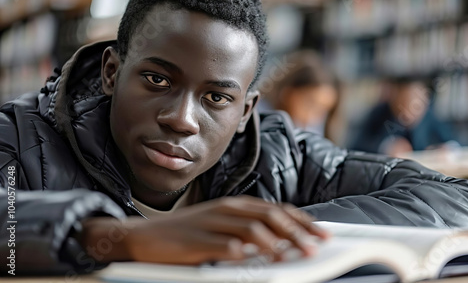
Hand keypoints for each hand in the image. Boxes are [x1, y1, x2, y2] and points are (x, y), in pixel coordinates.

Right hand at [79, 196, 329, 264]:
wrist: (146, 236)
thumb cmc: (188, 233)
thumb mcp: (221, 226)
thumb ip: (248, 230)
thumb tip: (282, 242)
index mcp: (236, 205)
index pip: (278, 209)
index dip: (302, 221)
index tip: (322, 233)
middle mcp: (228, 210)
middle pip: (271, 217)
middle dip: (297, 232)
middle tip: (316, 247)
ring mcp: (213, 223)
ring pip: (253, 229)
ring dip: (277, 243)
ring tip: (294, 255)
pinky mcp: (198, 241)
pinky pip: (226, 246)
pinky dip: (245, 254)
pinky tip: (258, 262)